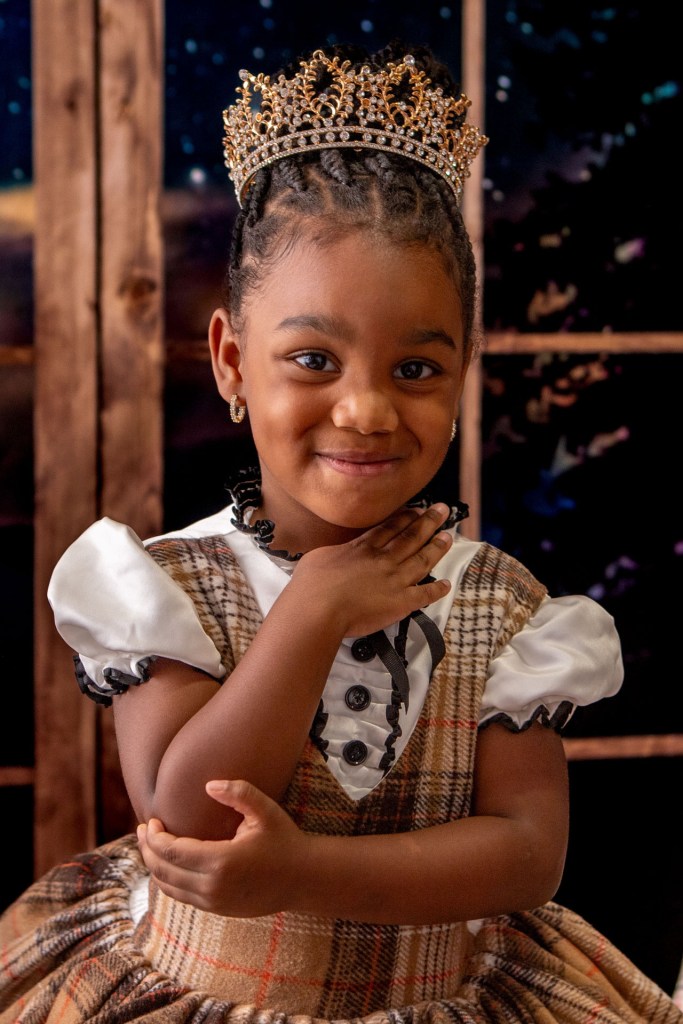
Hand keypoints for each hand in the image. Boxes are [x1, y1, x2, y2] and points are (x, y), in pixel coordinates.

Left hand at [137, 779, 304, 916]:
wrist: (304, 879)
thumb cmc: (285, 840)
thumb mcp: (266, 811)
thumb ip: (239, 793)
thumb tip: (208, 785)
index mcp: (221, 861)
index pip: (171, 851)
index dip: (154, 837)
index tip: (150, 821)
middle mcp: (213, 887)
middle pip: (163, 870)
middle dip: (147, 850)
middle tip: (142, 830)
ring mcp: (214, 902)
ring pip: (168, 887)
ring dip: (154, 866)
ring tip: (150, 846)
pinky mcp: (217, 910)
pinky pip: (181, 896)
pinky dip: (168, 880)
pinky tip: (168, 864)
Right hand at [291, 504, 453, 637]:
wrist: (318, 607)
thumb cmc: (312, 584)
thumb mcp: (319, 556)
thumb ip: (336, 551)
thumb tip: (339, 551)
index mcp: (364, 547)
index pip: (390, 528)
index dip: (406, 518)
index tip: (417, 510)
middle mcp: (383, 559)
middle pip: (411, 537)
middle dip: (429, 522)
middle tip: (442, 511)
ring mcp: (395, 580)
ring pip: (423, 559)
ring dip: (437, 548)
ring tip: (448, 537)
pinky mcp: (400, 602)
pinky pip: (424, 595)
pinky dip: (437, 589)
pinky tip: (446, 585)